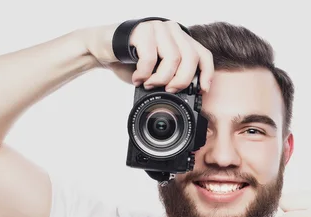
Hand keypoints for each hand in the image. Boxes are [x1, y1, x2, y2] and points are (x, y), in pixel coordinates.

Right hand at [82, 21, 213, 92]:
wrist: (104, 48)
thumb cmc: (132, 61)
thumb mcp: (157, 70)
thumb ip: (172, 77)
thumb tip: (186, 95)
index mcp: (180, 39)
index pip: (203, 54)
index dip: (207, 74)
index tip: (202, 90)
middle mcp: (172, 30)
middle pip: (190, 59)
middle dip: (181, 81)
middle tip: (169, 90)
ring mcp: (158, 28)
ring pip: (173, 59)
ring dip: (161, 79)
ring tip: (149, 84)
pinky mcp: (143, 30)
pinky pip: (151, 58)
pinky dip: (144, 74)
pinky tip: (137, 78)